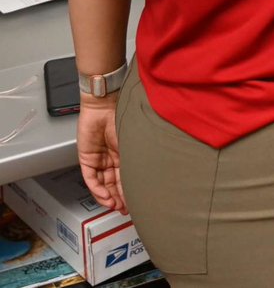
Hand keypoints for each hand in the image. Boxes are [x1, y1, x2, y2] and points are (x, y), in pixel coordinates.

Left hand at [77, 95, 125, 212]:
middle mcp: (111, 158)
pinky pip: (91, 179)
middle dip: (119, 197)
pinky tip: (105, 196)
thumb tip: (147, 176)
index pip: (125, 177)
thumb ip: (135, 159)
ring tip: (115, 205)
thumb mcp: (132, 142)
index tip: (135, 202)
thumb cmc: (123, 116)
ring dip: (108, 196)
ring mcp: (99, 159)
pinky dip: (97, 189)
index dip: (129, 190)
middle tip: (125, 209)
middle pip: (114, 183)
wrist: (106, 104)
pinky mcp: (86, 159)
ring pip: (102, 184)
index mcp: (124, 153)